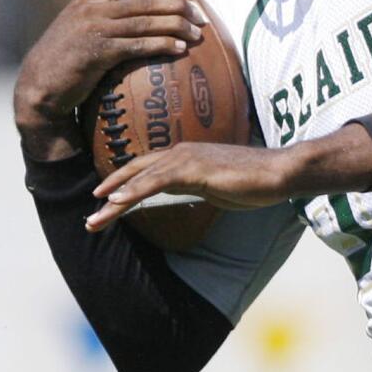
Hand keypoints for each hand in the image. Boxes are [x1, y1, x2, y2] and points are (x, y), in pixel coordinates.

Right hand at [14, 0, 206, 160]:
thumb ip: (102, 19)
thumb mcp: (79, 30)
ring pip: (146, 22)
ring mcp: (95, 30)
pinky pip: (138, 46)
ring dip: (176, 26)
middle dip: (178, 5)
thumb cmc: (64, 61)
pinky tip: (179, 49)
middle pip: (145, 0)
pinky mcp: (99, 53)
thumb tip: (136, 20)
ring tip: (198, 34)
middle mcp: (92, 9)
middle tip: (201, 15)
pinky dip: (162, 45)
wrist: (39, 84)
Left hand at [85, 142, 295, 232]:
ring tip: (95, 219)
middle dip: (110, 193)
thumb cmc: (256, 180)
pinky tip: (117, 202)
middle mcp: (182, 152)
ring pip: (140, 179)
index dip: (123, 183)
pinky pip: (156, 181)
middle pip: (136, 172)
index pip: (146, 169)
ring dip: (114, 200)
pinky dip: (134, 192)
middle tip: (90, 215)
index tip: (104, 199)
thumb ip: (196, 185)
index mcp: (187, 156)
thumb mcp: (218, 185)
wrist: (281, 172)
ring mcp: (187, 159)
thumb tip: (184, 191)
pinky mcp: (194, 169)